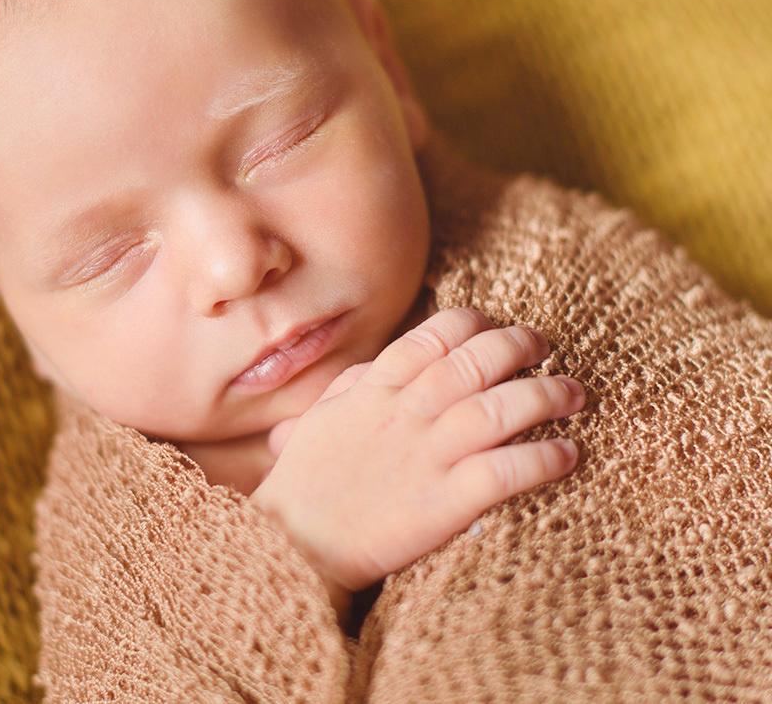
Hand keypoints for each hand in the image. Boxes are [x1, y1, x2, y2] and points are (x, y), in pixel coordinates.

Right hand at [248, 307, 581, 593]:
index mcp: (374, 390)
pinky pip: (505, 472)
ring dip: (546, 396)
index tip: (496, 327)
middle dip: (520, 346)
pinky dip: (543, 458)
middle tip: (546, 349)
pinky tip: (567, 454)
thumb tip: (391, 362)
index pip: (434, 336)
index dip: (475, 324)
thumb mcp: (320, 418)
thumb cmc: (305, 483)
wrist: (293, 544)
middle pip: (476, 361)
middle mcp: (404, 414)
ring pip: (499, 408)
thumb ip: (357, 385)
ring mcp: (425, 457)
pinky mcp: (442, 504)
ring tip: (574, 394)